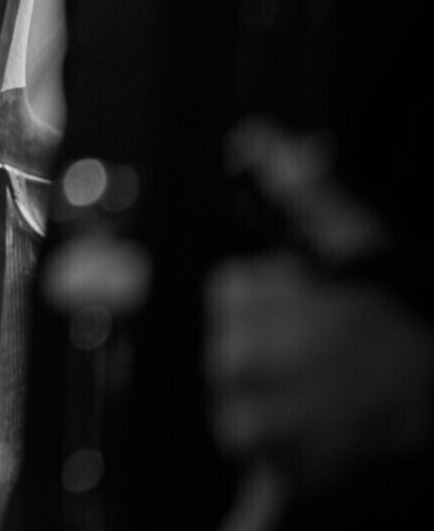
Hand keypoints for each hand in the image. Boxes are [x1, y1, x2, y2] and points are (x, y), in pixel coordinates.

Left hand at [203, 120, 433, 494]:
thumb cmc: (420, 327)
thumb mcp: (366, 249)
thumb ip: (306, 194)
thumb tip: (261, 140)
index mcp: (247, 302)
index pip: (221, 301)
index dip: (260, 308)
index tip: (297, 316)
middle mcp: (239, 364)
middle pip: (219, 363)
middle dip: (258, 363)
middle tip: (323, 368)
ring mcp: (259, 428)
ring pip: (233, 422)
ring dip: (266, 420)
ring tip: (329, 410)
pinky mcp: (287, 487)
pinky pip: (245, 514)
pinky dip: (242, 520)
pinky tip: (234, 523)